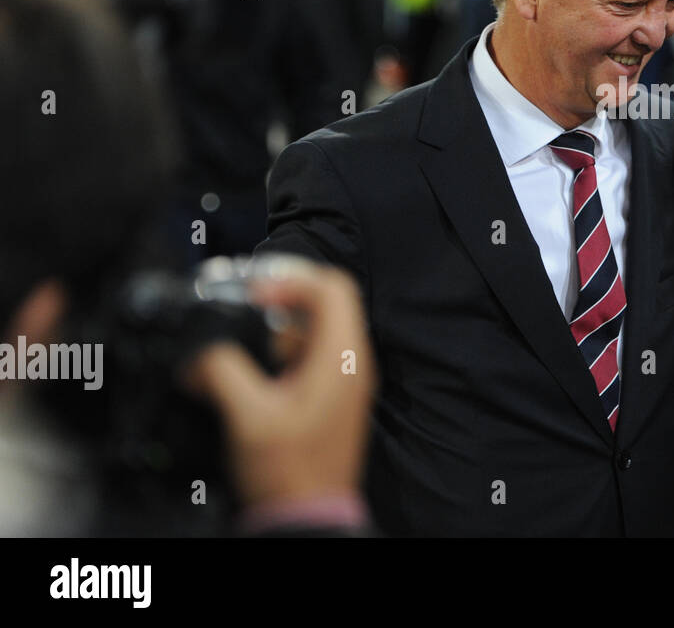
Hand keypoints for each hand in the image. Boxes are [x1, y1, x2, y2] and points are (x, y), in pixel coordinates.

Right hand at [184, 255, 376, 509]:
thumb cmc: (289, 473)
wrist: (307, 517)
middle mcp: (351, 362)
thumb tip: (200, 352)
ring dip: (273, 332)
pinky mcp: (329, 397)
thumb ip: (222, 370)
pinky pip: (306, 357)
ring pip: (312, 331)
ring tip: (240, 350)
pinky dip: (277, 355)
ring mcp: (343, 380)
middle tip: (242, 312)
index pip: (332, 287)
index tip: (254, 294)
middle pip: (323, 304)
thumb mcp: (247, 416)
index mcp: (342, 357)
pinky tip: (249, 375)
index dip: (290, 279)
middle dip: (278, 303)